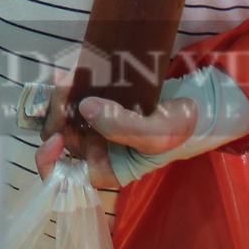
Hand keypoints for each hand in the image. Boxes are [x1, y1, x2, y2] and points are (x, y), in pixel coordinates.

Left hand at [31, 59, 199, 190]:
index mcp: (108, 169)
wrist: (198, 102)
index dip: (50, 162)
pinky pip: (73, 96)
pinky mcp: (99, 104)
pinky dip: (70, 83)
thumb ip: (123, 126)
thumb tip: (86, 108)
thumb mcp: (159, 133)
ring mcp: (97, 126)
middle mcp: (98, 150)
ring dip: (62, 94)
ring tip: (71, 74)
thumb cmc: (183, 127)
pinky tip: (74, 70)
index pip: (67, 178)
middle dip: (57, 111)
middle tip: (66, 86)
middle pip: (60, 134)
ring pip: (63, 112)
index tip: (56, 138)